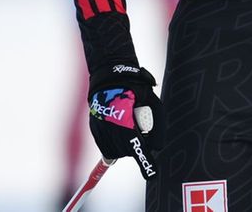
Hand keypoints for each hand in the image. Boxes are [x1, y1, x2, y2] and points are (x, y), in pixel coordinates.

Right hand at [87, 65, 162, 179]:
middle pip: (127, 152)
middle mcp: (111, 127)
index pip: (137, 147)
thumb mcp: (153, 102)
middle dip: (137, 147)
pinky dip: (114, 146)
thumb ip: (158, 126)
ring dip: (125, 148)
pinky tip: (119, 133)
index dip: (145, 162)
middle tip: (142, 133)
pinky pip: (105, 148)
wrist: (110, 77)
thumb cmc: (135, 89)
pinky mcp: (94, 129)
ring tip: (129, 129)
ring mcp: (100, 128)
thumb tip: (158, 148)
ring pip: (115, 153)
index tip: (152, 175)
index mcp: (126, 120)